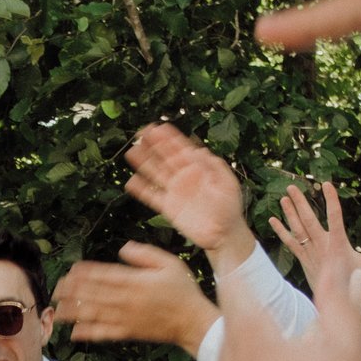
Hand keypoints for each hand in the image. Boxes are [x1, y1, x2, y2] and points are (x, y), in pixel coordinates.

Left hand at [54, 243, 218, 351]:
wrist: (192, 322)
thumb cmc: (182, 290)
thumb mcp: (168, 263)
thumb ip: (144, 254)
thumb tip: (122, 249)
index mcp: (134, 281)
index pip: (103, 275)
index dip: (84, 272)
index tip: (70, 270)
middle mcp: (126, 300)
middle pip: (92, 294)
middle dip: (72, 292)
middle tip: (55, 289)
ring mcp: (125, 318)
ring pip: (93, 314)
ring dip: (73, 312)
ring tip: (56, 311)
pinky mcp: (127, 333)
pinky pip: (104, 333)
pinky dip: (88, 333)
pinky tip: (74, 333)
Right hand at [123, 125, 254, 269]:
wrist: (224, 233)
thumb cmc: (229, 207)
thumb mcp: (227, 183)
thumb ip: (213, 166)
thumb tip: (198, 150)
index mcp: (198, 168)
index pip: (181, 149)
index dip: (169, 138)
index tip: (157, 128)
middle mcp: (184, 176)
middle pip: (165, 157)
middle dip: (153, 145)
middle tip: (140, 133)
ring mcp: (175, 191)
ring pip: (155, 173)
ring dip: (144, 163)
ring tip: (131, 152)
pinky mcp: (169, 208)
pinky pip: (152, 196)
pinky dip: (141, 190)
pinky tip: (131, 182)